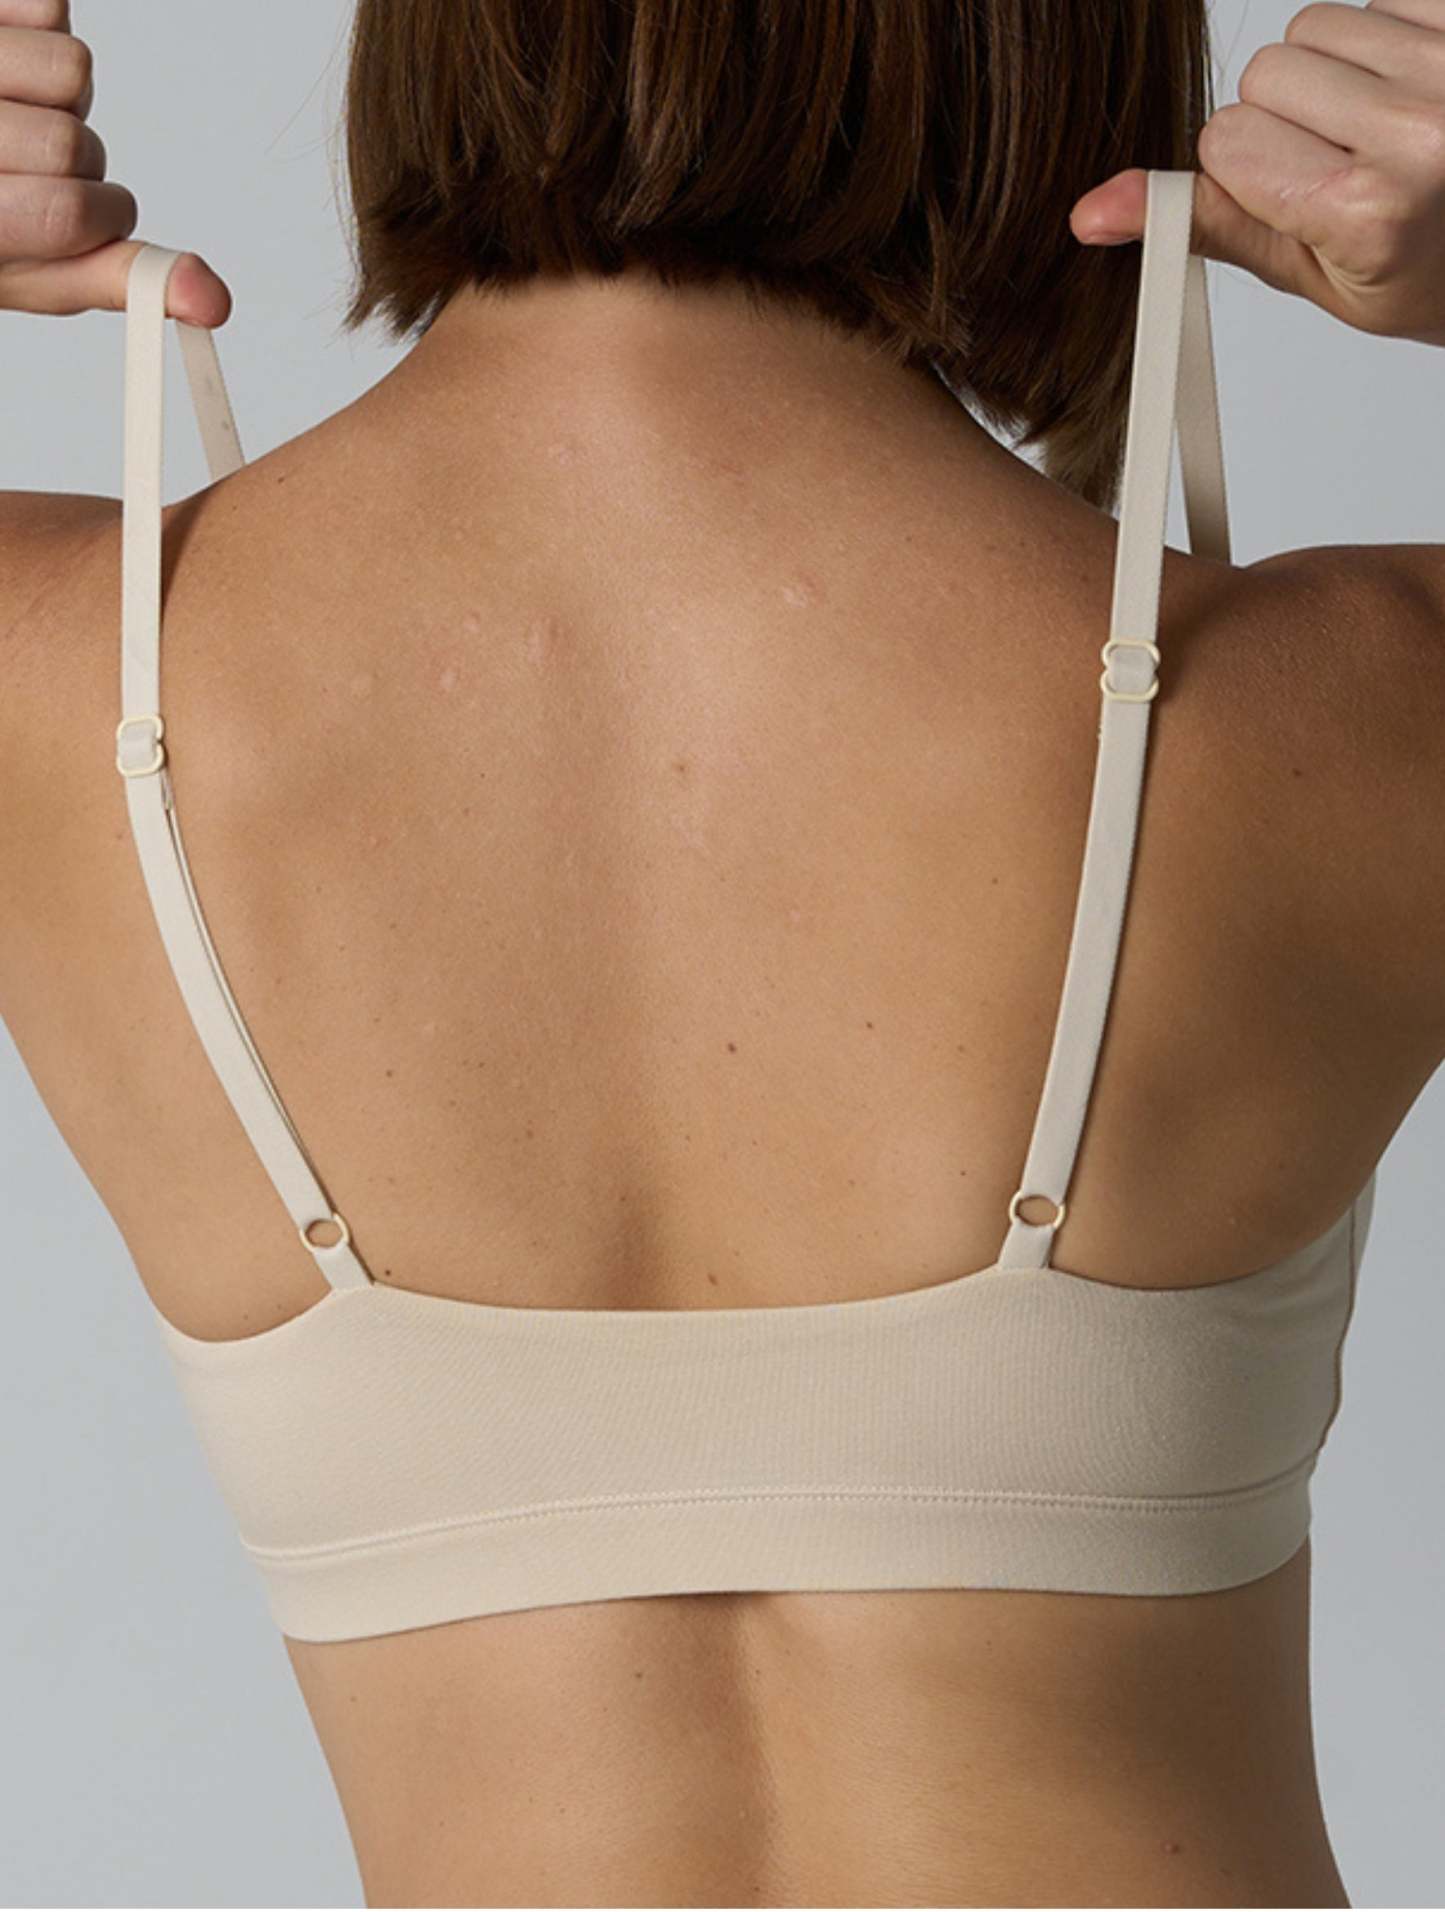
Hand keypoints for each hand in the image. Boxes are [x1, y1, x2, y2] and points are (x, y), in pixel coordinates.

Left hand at [0, 0, 227, 322]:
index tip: (67, 221)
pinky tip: (10, 67)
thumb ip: (118, 280)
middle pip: (76, 144)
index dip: (91, 219)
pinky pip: (46, 5)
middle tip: (27, 167)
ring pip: (71, 70)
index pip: (72, 215)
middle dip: (73, 162)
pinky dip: (39, 31)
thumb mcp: (30, 274)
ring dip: (59, 97)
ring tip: (17, 114)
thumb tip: (212, 298)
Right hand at [1071, 1, 1444, 346]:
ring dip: (1331, 73)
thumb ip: (1207, 225)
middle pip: (1265, 74)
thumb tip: (1097, 211)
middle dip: (1285, 119)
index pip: (1225, 141)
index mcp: (1367, 208)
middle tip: (1340, 167)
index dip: (1246, 173)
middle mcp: (1419, 128)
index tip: (1295, 203)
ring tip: (1375, 129)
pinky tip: (1408, 89)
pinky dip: (1381, 38)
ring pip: (1314, 25)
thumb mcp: (1310, 271)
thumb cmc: (1420, 268)